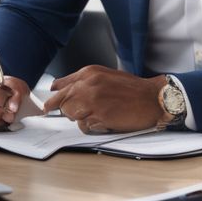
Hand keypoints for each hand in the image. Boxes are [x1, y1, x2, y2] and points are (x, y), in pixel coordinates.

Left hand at [44, 65, 165, 133]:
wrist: (153, 98)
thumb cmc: (132, 89)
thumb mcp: (105, 76)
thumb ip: (83, 81)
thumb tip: (58, 88)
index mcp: (89, 73)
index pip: (59, 87)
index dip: (53, 99)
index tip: (48, 107)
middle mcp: (88, 85)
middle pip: (61, 103)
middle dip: (67, 110)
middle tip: (81, 112)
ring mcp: (92, 101)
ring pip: (71, 115)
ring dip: (80, 119)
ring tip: (97, 115)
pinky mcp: (99, 116)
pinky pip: (84, 126)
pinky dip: (92, 126)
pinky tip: (105, 120)